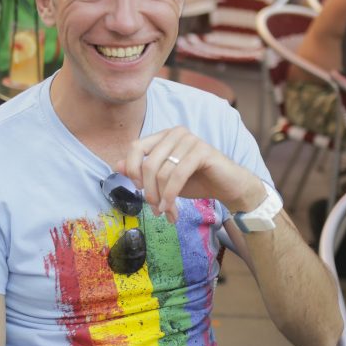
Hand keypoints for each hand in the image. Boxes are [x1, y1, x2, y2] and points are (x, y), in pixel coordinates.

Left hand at [118, 127, 263, 222]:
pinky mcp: (202, 151)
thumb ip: (142, 171)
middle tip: (154, 208)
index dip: (132, 170)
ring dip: (161, 198)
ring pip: (162, 172)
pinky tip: (172, 209)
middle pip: (148, 163)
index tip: (137, 189)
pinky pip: (177, 175)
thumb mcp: (164, 179)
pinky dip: (171, 195)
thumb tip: (117, 165)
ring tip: (165, 212)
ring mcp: (190, 139)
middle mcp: (175, 133)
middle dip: (148, 190)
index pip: (135, 147)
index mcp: (164, 136)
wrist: (228, 187)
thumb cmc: (196, 181)